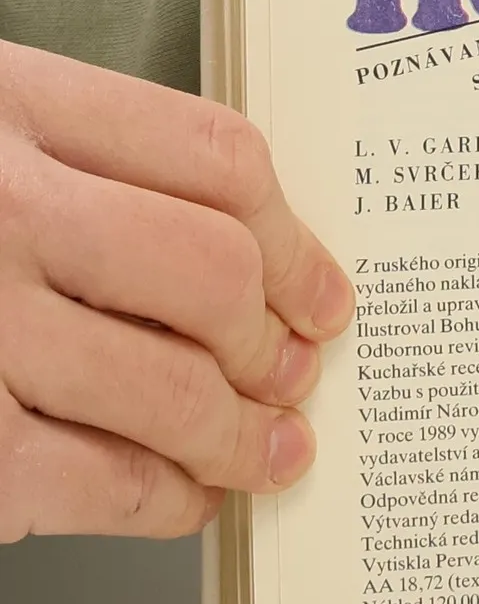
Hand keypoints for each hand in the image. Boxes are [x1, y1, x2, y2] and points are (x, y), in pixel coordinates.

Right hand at [0, 39, 354, 539]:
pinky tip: (182, 494)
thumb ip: (71, 160)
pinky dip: (169, 500)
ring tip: (267, 448)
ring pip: (177, 389)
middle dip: (277, 341)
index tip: (321, 289)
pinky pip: (106, 482)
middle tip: (295, 371)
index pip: (214, 158)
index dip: (294, 240)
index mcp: (0, 103)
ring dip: (244, 434)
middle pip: (214, 275)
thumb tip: (242, 258)